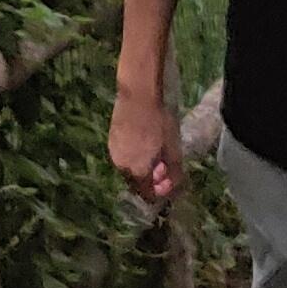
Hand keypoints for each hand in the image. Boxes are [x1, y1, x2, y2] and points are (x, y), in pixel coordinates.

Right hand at [108, 82, 185, 207]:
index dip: (161, 191)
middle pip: (137, 182)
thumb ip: (174, 173)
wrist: (138, 92)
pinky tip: (144, 140)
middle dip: (151, 178)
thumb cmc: (160, 121)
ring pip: (129, 168)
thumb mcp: (174, 149)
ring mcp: (114, 151)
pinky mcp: (111, 138)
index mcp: (137, 171)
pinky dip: (134, 155)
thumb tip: (175, 187)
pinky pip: (124, 155)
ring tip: (155, 150)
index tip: (170, 178)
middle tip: (164, 163)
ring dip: (142, 166)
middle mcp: (121, 166)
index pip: (147, 195)